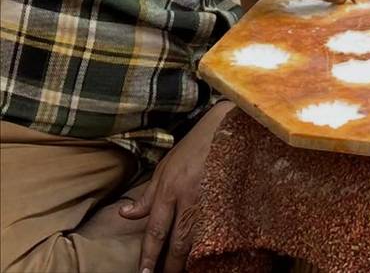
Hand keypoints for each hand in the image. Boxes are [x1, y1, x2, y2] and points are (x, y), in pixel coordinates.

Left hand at [119, 101, 232, 272]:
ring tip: (183, 270)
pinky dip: (210, 245)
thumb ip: (147, 194)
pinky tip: (206, 256)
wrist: (227, 127)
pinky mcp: (228, 199)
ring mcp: (210, 199)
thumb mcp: (165, 166)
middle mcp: (188, 197)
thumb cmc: (194, 145)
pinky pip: (217, 230)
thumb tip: (125, 213)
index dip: (149, 255)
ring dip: (189, 260)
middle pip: (177, 241)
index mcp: (169, 187)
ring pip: (198, 240)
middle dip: (170, 265)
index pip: (156, 230)